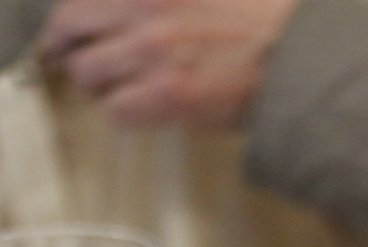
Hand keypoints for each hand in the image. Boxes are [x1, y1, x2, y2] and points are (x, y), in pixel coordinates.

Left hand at [38, 0, 300, 128]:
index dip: (70, 15)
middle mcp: (143, 4)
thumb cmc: (264, 17)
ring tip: (123, 87)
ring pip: (88, 73)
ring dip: (101, 84)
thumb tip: (127, 9)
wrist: (303, 55)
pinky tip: (146, 110)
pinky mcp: (167, 94)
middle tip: (64, 59)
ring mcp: (152, 50)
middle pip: (68, 26)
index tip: (65, 28)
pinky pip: (116, 110)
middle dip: (66, 46)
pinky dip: (125, 113)